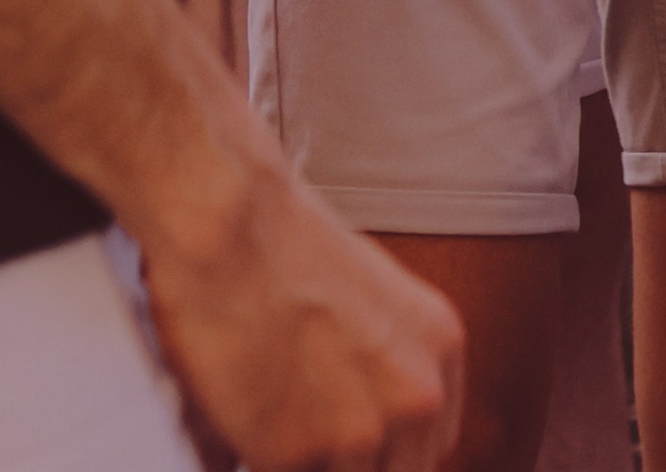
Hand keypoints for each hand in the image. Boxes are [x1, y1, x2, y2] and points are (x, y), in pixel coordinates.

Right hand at [147, 159, 462, 471]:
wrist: (226, 218)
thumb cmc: (279, 243)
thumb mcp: (372, 297)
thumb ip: (388, 364)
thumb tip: (372, 426)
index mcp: (439, 349)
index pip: (431, 446)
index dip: (385, 453)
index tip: (352, 448)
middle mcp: (415, 397)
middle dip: (348, 464)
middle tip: (305, 433)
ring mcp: (359, 431)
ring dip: (301, 462)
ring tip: (267, 415)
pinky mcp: (295, 455)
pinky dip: (255, 459)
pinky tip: (240, 416)